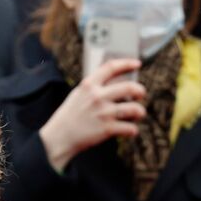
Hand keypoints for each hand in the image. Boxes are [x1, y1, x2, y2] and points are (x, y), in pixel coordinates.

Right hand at [38, 58, 145, 172]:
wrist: (59, 138)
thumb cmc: (69, 117)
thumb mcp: (77, 95)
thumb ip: (93, 87)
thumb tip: (114, 82)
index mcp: (88, 85)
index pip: (111, 67)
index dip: (126, 63)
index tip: (137, 64)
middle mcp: (97, 96)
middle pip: (129, 87)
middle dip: (140, 90)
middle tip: (141, 94)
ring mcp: (103, 113)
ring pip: (135, 108)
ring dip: (140, 112)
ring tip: (138, 114)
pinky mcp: (107, 129)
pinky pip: (130, 128)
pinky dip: (133, 130)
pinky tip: (129, 130)